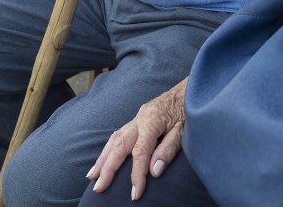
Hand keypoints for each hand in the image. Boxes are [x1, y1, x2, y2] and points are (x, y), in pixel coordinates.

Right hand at [86, 79, 187, 200]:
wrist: (191, 88)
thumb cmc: (189, 109)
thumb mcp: (184, 129)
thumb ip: (168, 149)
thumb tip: (153, 172)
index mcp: (152, 120)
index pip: (140, 152)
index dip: (136, 174)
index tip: (135, 194)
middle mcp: (140, 118)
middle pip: (120, 145)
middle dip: (108, 168)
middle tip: (99, 188)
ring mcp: (137, 117)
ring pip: (115, 139)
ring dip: (102, 159)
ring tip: (92, 177)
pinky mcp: (138, 118)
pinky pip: (118, 135)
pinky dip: (109, 149)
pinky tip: (103, 159)